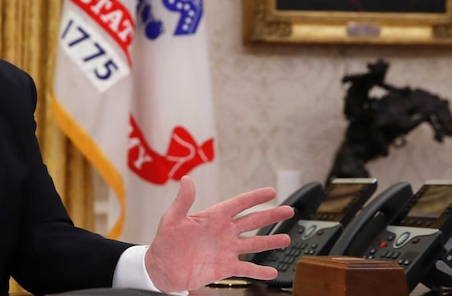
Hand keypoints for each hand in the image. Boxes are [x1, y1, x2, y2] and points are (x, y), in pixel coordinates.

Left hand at [144, 178, 293, 292]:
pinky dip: (259, 271)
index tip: (271, 191)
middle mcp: (223, 232)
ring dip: (270, 241)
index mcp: (213, 217)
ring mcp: (226, 250)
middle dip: (271, 216)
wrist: (162, 269)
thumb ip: (182, 201)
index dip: (255, 197)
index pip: (238, 204)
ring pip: (253, 244)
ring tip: (286, 239)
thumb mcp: (171, 219)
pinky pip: (246, 268)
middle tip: (289, 210)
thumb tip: (186, 180)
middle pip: (252, 221)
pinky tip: (272, 271)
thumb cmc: (164, 242)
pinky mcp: (224, 267)